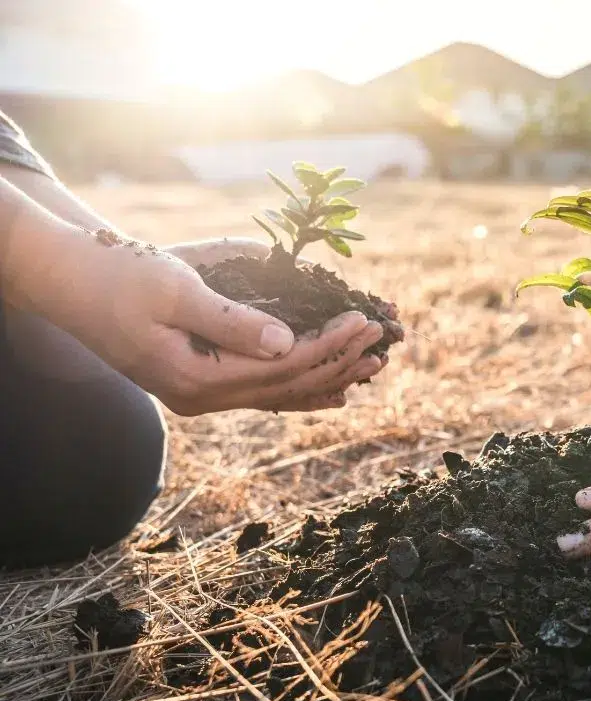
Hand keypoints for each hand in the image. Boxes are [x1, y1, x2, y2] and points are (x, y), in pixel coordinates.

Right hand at [40, 229, 386, 415]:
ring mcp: (200, 397)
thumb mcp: (177, 289)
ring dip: (328, 378)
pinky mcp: (201, 385)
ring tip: (372, 364)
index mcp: (195, 378)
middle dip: (339, 360)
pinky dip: (301, 388)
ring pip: (280, 394)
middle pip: (288, 386)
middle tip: (382, 336)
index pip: (282, 367)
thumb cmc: (121, 276)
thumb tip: (288, 342)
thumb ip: (232, 321)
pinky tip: (334, 390)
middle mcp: (201, 398)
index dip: (329, 344)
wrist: (72, 284)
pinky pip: (263, 393)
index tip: (363, 320)